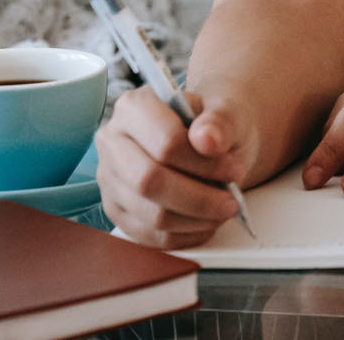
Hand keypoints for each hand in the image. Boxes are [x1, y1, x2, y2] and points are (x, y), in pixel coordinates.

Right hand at [95, 86, 253, 249]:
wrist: (208, 140)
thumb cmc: (213, 126)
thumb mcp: (228, 112)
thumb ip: (221, 121)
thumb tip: (207, 139)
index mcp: (135, 107)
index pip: (165, 143)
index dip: (204, 164)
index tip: (234, 170)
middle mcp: (113, 141)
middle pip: (149, 181)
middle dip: (199, 198)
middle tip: (231, 201)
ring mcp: (109, 179)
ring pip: (151, 214)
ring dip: (196, 219)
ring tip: (222, 209)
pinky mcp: (116, 210)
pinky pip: (149, 236)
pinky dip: (185, 235)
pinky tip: (205, 222)